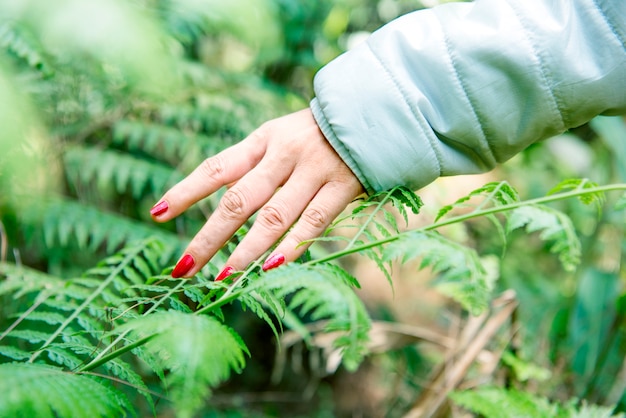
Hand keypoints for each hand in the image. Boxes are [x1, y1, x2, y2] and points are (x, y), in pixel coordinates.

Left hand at [150, 108, 363, 278]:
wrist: (370, 113)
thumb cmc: (315, 135)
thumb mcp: (279, 137)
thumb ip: (254, 166)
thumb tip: (222, 204)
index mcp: (262, 140)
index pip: (217, 168)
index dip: (186, 191)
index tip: (157, 214)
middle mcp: (283, 154)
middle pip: (239, 200)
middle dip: (209, 236)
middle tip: (183, 267)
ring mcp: (314, 170)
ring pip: (274, 216)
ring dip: (246, 250)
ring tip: (223, 278)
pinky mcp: (343, 186)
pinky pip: (314, 221)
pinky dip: (293, 246)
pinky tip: (271, 267)